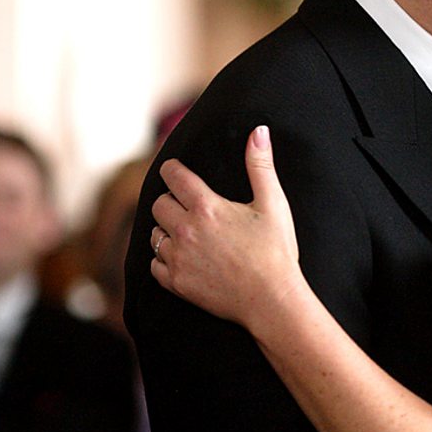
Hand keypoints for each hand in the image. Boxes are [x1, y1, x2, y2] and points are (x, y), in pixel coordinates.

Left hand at [150, 126, 306, 331]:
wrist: (271, 300)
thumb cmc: (276, 251)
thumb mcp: (273, 203)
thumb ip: (260, 165)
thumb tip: (259, 131)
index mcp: (207, 207)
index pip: (174, 177)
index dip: (172, 169)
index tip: (175, 170)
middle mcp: (185, 230)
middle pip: (159, 204)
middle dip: (171, 200)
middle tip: (189, 205)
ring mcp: (178, 258)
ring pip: (155, 234)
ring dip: (167, 229)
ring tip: (189, 233)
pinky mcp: (176, 283)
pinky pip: (155, 264)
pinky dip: (165, 258)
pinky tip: (184, 257)